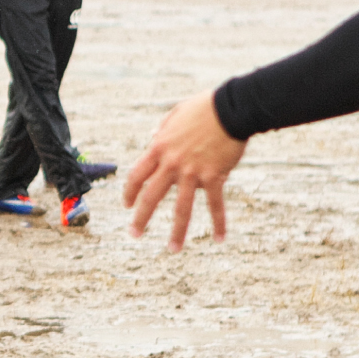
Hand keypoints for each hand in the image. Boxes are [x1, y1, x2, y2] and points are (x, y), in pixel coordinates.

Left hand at [123, 91, 247, 249]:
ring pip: (182, 208)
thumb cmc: (205, 108)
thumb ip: (163, 129)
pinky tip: (219, 238)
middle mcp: (172, 163)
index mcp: (159, 147)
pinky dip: (219, 222)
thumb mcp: (175, 114)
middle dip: (141, 218)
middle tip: (135, 234)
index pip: (137, 175)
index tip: (127, 205)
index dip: (130, 192)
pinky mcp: (214, 177)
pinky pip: (215, 204)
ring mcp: (193, 172)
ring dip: (177, 232)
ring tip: (173, 249)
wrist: (231, 108)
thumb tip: (153, 136)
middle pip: (151, 197)